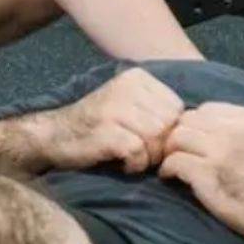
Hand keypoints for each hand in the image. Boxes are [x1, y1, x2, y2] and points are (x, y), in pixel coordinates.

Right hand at [35, 67, 185, 172]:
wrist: (52, 136)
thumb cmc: (95, 126)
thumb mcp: (127, 104)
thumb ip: (155, 108)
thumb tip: (191, 127)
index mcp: (137, 78)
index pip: (176, 107)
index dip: (168, 130)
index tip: (149, 140)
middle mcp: (126, 88)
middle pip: (169, 124)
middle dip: (160, 146)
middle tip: (141, 153)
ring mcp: (115, 108)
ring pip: (156, 138)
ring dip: (148, 156)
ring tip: (131, 158)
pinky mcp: (106, 130)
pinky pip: (138, 151)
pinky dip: (134, 164)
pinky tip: (122, 163)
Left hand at [158, 104, 243, 243]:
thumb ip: (240, 130)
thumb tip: (207, 128)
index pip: (205, 109)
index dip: (195, 127)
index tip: (194, 144)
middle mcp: (235, 129)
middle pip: (187, 121)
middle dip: (179, 138)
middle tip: (178, 155)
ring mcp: (221, 150)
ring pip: (176, 138)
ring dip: (171, 153)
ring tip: (175, 167)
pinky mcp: (208, 173)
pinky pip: (173, 161)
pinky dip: (168, 170)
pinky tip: (173, 179)